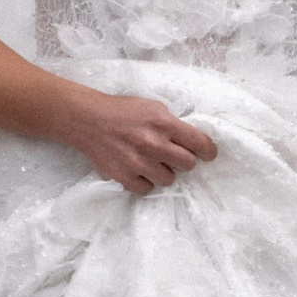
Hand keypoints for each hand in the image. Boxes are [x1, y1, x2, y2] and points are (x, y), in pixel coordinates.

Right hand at [58, 91, 216, 195]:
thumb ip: (173, 124)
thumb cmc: (123, 111)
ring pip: (169, 179)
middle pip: (188, 164)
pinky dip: (145, 181)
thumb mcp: (154, 108)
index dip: (208, 151)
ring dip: (164, 172)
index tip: (208, 155)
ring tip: (152, 161)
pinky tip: (139, 170)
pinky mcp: (123, 176)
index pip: (200, 143)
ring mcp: (138, 163)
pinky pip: (146, 189)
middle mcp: (153, 144)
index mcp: (164, 123)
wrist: (87, 120)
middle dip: (184, 160)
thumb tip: (193, 141)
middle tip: (174, 155)